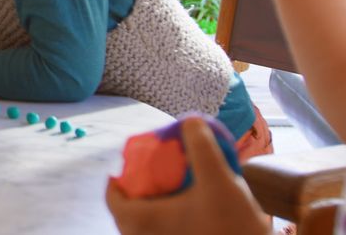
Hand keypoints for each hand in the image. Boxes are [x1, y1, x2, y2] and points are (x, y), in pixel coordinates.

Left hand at [105, 117, 269, 234]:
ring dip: (152, 205)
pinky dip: (164, 222)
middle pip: (127, 211)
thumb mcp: (220, 181)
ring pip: (143, 226)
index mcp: (140, 223)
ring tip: (171, 188)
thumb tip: (190, 120)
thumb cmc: (233, 228)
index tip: (129, 164)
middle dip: (137, 189)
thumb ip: (203, 147)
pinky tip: (187, 209)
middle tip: (153, 173)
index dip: (117, 178)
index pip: (112, 197)